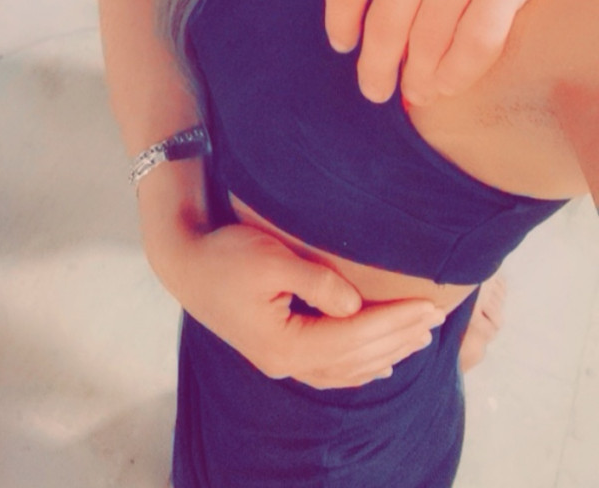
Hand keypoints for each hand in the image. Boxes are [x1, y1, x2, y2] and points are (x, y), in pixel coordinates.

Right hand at [145, 209, 443, 387]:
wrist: (184, 262)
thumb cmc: (225, 254)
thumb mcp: (270, 258)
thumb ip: (315, 281)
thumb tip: (355, 304)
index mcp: (283, 343)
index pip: (353, 337)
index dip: (394, 321)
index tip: (429, 304)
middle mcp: (283, 362)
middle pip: (354, 358)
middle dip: (398, 336)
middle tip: (437, 317)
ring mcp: (279, 361)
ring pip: (345, 369)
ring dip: (385, 353)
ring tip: (420, 338)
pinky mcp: (277, 351)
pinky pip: (329, 369)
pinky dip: (360, 366)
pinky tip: (381, 363)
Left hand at [324, 0, 598, 104]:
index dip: (339, 22)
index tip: (340, 43)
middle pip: (384, 22)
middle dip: (373, 65)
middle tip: (372, 88)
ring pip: (429, 39)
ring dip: (415, 75)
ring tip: (411, 91)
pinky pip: (479, 39)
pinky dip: (459, 71)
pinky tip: (448, 82)